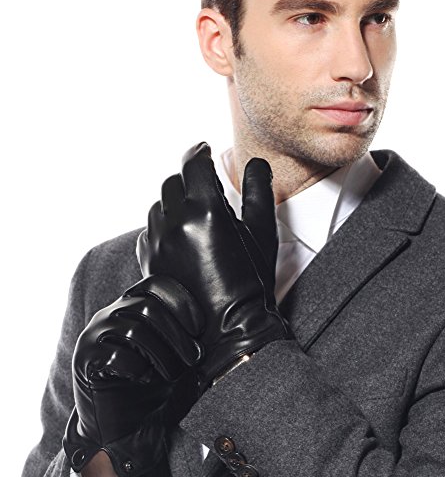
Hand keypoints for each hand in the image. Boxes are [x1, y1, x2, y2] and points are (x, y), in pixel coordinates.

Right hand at [63, 274, 202, 476]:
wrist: (119, 427)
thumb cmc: (151, 387)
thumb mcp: (176, 361)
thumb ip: (189, 345)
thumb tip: (217, 335)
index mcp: (132, 307)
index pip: (154, 285)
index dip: (180, 300)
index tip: (200, 327)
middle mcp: (110, 315)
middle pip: (146, 306)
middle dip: (177, 334)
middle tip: (195, 358)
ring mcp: (94, 336)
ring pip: (133, 329)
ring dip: (162, 354)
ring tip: (173, 373)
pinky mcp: (83, 360)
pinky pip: (114, 356)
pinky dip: (137, 369)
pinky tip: (143, 379)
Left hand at [137, 142, 289, 390]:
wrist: (227, 328)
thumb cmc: (251, 281)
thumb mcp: (262, 233)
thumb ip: (258, 192)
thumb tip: (256, 164)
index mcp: (206, 210)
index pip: (193, 163)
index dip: (199, 151)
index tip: (204, 149)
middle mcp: (176, 222)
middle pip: (173, 182)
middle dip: (188, 178)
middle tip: (202, 184)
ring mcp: (159, 242)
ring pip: (159, 205)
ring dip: (174, 201)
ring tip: (191, 212)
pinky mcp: (150, 260)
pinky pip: (150, 230)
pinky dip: (163, 225)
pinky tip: (179, 236)